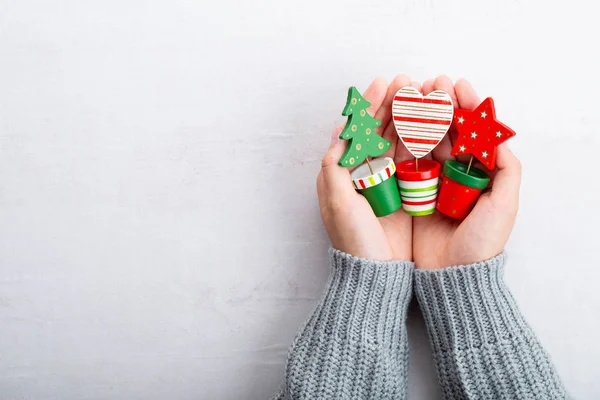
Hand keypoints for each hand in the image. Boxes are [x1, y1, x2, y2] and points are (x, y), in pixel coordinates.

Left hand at [317, 76, 419, 260]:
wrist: (377, 273)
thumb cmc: (354, 239)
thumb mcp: (337, 202)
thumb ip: (335, 166)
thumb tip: (340, 132)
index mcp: (344, 172)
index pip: (358, 131)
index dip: (370, 106)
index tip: (383, 83)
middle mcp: (364, 173)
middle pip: (379, 130)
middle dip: (392, 105)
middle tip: (408, 82)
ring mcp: (386, 181)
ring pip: (398, 141)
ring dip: (408, 117)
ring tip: (422, 94)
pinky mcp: (405, 192)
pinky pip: (414, 160)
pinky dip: (422, 141)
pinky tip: (432, 124)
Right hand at [412, 76, 521, 268]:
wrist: (451, 273)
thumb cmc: (482, 241)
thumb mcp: (504, 205)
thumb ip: (506, 169)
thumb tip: (498, 134)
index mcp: (478, 171)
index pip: (473, 130)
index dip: (466, 105)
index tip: (457, 84)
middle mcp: (453, 172)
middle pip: (447, 130)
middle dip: (440, 103)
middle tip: (431, 82)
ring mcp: (430, 180)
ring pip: (425, 139)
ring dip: (418, 115)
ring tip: (411, 91)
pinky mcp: (409, 191)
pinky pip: (405, 160)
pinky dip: (400, 139)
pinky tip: (395, 120)